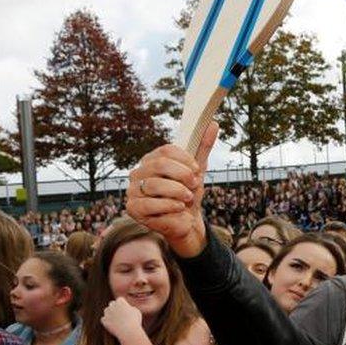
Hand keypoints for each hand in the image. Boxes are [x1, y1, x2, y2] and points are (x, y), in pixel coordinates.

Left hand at [101, 298, 143, 341]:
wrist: (128, 331)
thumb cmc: (134, 321)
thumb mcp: (136, 312)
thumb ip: (130, 308)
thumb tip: (128, 308)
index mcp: (120, 302)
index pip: (120, 299)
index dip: (123, 303)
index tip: (126, 308)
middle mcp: (112, 306)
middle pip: (112, 303)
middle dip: (115, 307)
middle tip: (120, 312)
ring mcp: (107, 313)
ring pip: (106, 310)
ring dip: (110, 313)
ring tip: (117, 319)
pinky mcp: (104, 321)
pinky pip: (103, 319)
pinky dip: (107, 321)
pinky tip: (112, 324)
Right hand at [126, 123, 217, 257]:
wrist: (188, 221)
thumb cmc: (189, 193)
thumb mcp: (198, 170)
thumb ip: (203, 147)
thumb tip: (213, 123)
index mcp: (152, 160)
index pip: (166, 150)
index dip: (185, 160)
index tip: (197, 171)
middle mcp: (138, 172)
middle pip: (160, 164)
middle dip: (183, 176)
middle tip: (194, 185)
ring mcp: (132, 190)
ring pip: (154, 184)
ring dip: (178, 191)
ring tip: (188, 198)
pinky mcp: (132, 208)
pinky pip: (150, 203)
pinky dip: (170, 205)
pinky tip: (179, 207)